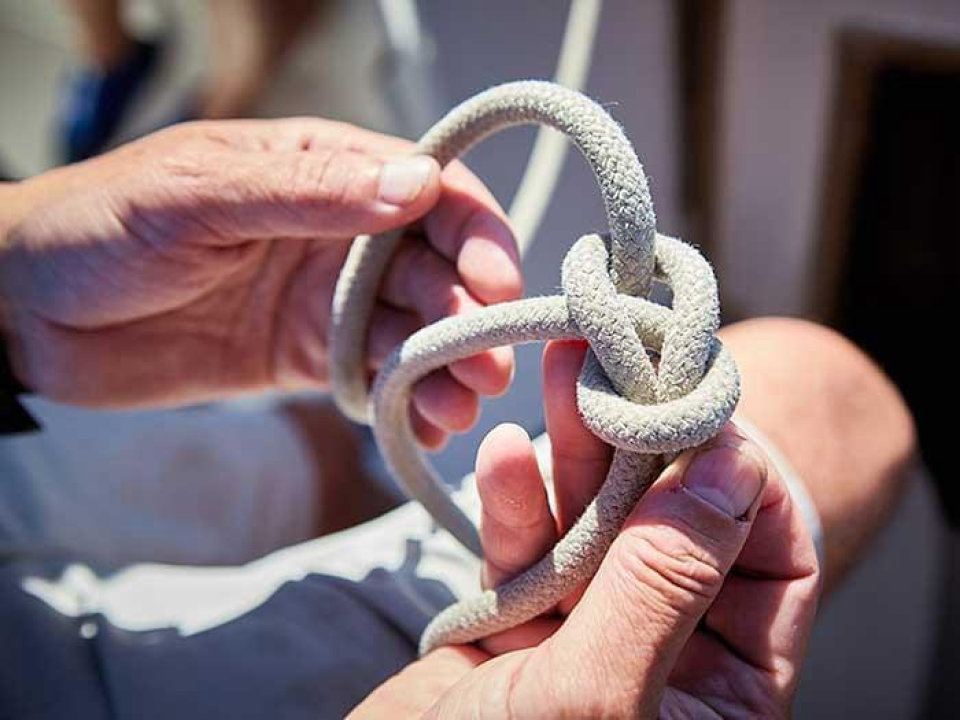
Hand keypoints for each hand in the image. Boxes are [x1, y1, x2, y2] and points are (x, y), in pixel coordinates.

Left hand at [0, 119, 520, 446]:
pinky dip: (408, 401)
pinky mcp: (308, 358)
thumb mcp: (197, 196)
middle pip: (437, 268)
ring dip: (447, 366)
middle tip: (487, 367)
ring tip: (459, 407)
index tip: (497, 284)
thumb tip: (417, 186)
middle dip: (471, 315)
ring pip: (415, 328)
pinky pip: (375, 376)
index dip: (475, 234)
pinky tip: (424, 426)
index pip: (429, 191)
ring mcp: (327, 298)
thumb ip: (307, 192)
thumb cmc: (99, 227)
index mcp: (322, 170)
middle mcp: (340, 232)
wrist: (26, 312)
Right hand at [353, 340, 820, 717]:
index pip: (771, 564)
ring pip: (599, 525)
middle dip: (648, 444)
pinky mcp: (520, 626)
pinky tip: (499, 459)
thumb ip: (666, 584)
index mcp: (719, 696)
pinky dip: (514, 505)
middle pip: (678, 528)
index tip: (703, 406)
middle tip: (624, 361)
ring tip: (565, 373)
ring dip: (577, 454)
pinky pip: (530, 550)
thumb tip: (730, 470)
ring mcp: (589, 636)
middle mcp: (664, 659)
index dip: (744, 482)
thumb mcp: (598, 698)